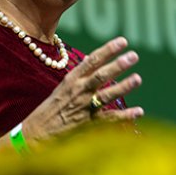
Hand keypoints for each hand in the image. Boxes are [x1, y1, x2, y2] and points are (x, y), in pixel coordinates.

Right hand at [21, 36, 142, 146]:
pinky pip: (110, 119)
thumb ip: (80, 77)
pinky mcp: (88, 124)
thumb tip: (95, 62)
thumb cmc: (51, 109)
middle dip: (118, 65)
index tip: (123, 41)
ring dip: (123, 86)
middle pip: (101, 75)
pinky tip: (139, 111)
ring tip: (138, 78)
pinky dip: (125, 115)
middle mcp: (79, 91)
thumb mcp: (63, 88)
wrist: (36, 133)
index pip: (92, 60)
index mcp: (71, 79)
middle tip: (134, 56)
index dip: (108, 50)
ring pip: (107, 95)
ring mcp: (84, 107)